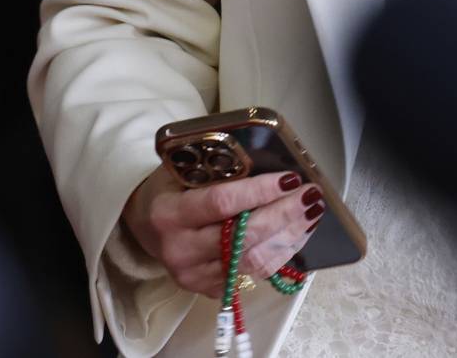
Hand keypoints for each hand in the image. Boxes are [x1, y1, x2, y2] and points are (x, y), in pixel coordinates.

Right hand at [121, 165, 323, 297]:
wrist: (145, 226)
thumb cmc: (170, 188)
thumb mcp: (181, 170)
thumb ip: (216, 171)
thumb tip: (270, 165)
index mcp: (169, 214)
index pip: (221, 203)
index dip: (259, 192)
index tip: (290, 178)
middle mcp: (180, 251)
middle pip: (243, 237)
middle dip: (284, 215)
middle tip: (310, 195)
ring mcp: (195, 276)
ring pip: (254, 261)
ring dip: (289, 236)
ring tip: (311, 213)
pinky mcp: (209, 290)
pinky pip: (254, 274)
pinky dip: (280, 252)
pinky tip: (296, 233)